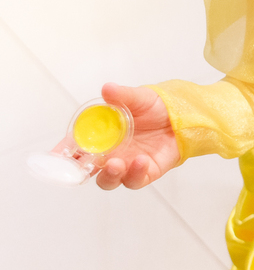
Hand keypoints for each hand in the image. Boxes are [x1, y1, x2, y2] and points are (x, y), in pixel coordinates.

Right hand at [63, 84, 180, 189]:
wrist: (183, 117)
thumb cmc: (156, 107)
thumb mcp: (139, 97)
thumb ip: (123, 96)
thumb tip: (107, 88)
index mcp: (99, 135)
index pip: (73, 147)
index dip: (61, 154)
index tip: (55, 157)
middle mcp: (108, 153)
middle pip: (84, 170)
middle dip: (79, 172)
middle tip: (82, 166)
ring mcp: (125, 164)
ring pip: (107, 180)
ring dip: (108, 174)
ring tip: (116, 163)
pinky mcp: (143, 172)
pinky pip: (134, 180)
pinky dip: (134, 173)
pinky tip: (141, 161)